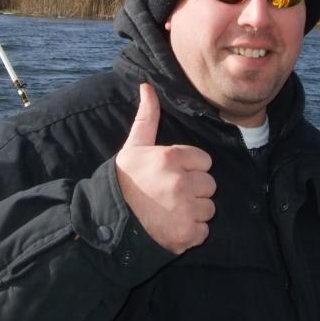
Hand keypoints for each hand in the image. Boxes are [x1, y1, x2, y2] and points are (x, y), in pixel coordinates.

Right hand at [114, 83, 215, 253]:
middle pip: (210, 185)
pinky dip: (191, 232)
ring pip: (209, 208)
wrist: (110, 221)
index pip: (205, 161)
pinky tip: (173, 227)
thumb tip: (147, 86)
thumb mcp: (134, 146)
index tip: (173, 175)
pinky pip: (203, 231)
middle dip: (195, 190)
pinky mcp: (187, 234)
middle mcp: (181, 182)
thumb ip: (147, 117)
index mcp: (171, 158)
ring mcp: (185, 210)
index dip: (191, 168)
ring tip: (171, 211)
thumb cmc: (124, 180)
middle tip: (171, 194)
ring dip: (194, 212)